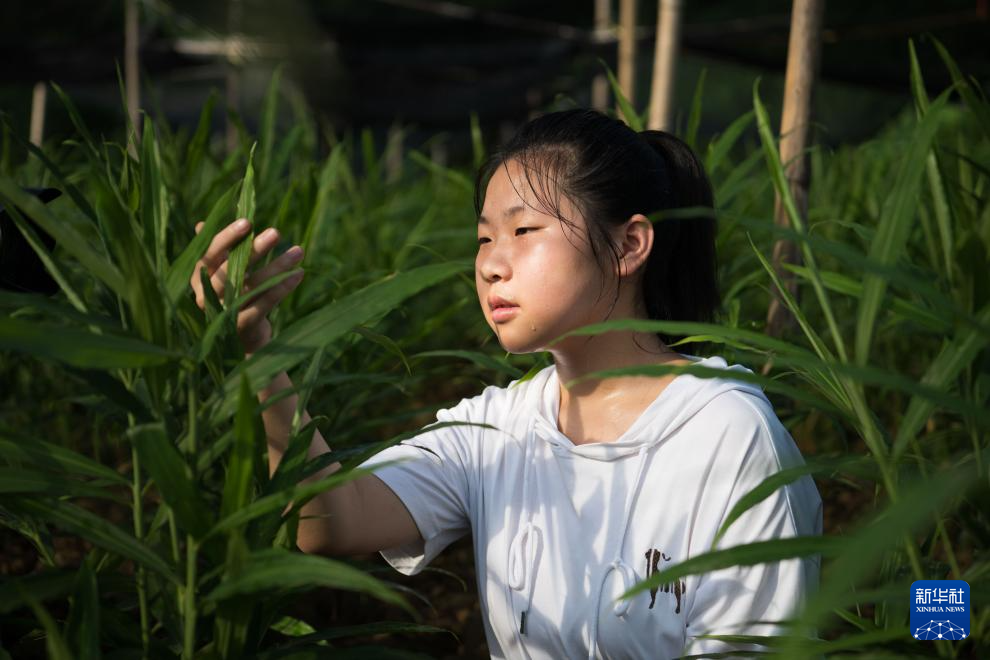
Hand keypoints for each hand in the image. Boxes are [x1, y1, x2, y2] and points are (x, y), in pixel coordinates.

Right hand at [189, 218, 304, 354]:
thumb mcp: (223, 276)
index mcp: (199, 279)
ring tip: (299, 250)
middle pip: (231, 269)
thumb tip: (201, 223)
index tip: (247, 221)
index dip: (226, 238)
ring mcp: (224, 313)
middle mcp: (207, 296)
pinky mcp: (243, 326)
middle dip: (255, 249)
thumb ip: (217, 253)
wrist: (241, 341)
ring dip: (277, 265)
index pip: (208, 254)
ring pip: (253, 284)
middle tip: (276, 232)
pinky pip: (265, 303)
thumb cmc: (233, 299)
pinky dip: (283, 288)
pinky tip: (298, 274)